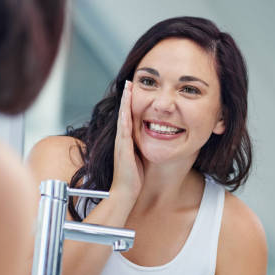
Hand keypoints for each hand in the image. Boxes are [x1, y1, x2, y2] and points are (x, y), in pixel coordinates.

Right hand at [110, 81, 143, 204]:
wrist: (125, 192)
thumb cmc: (134, 177)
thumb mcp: (140, 157)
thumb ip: (142, 146)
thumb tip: (154, 138)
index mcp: (126, 140)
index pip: (129, 117)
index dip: (130, 102)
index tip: (133, 89)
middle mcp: (122, 139)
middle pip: (124, 113)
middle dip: (126, 97)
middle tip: (130, 82)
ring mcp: (121, 143)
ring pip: (123, 118)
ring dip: (125, 102)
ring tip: (128, 88)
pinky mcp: (123, 149)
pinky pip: (124, 130)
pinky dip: (124, 118)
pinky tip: (126, 108)